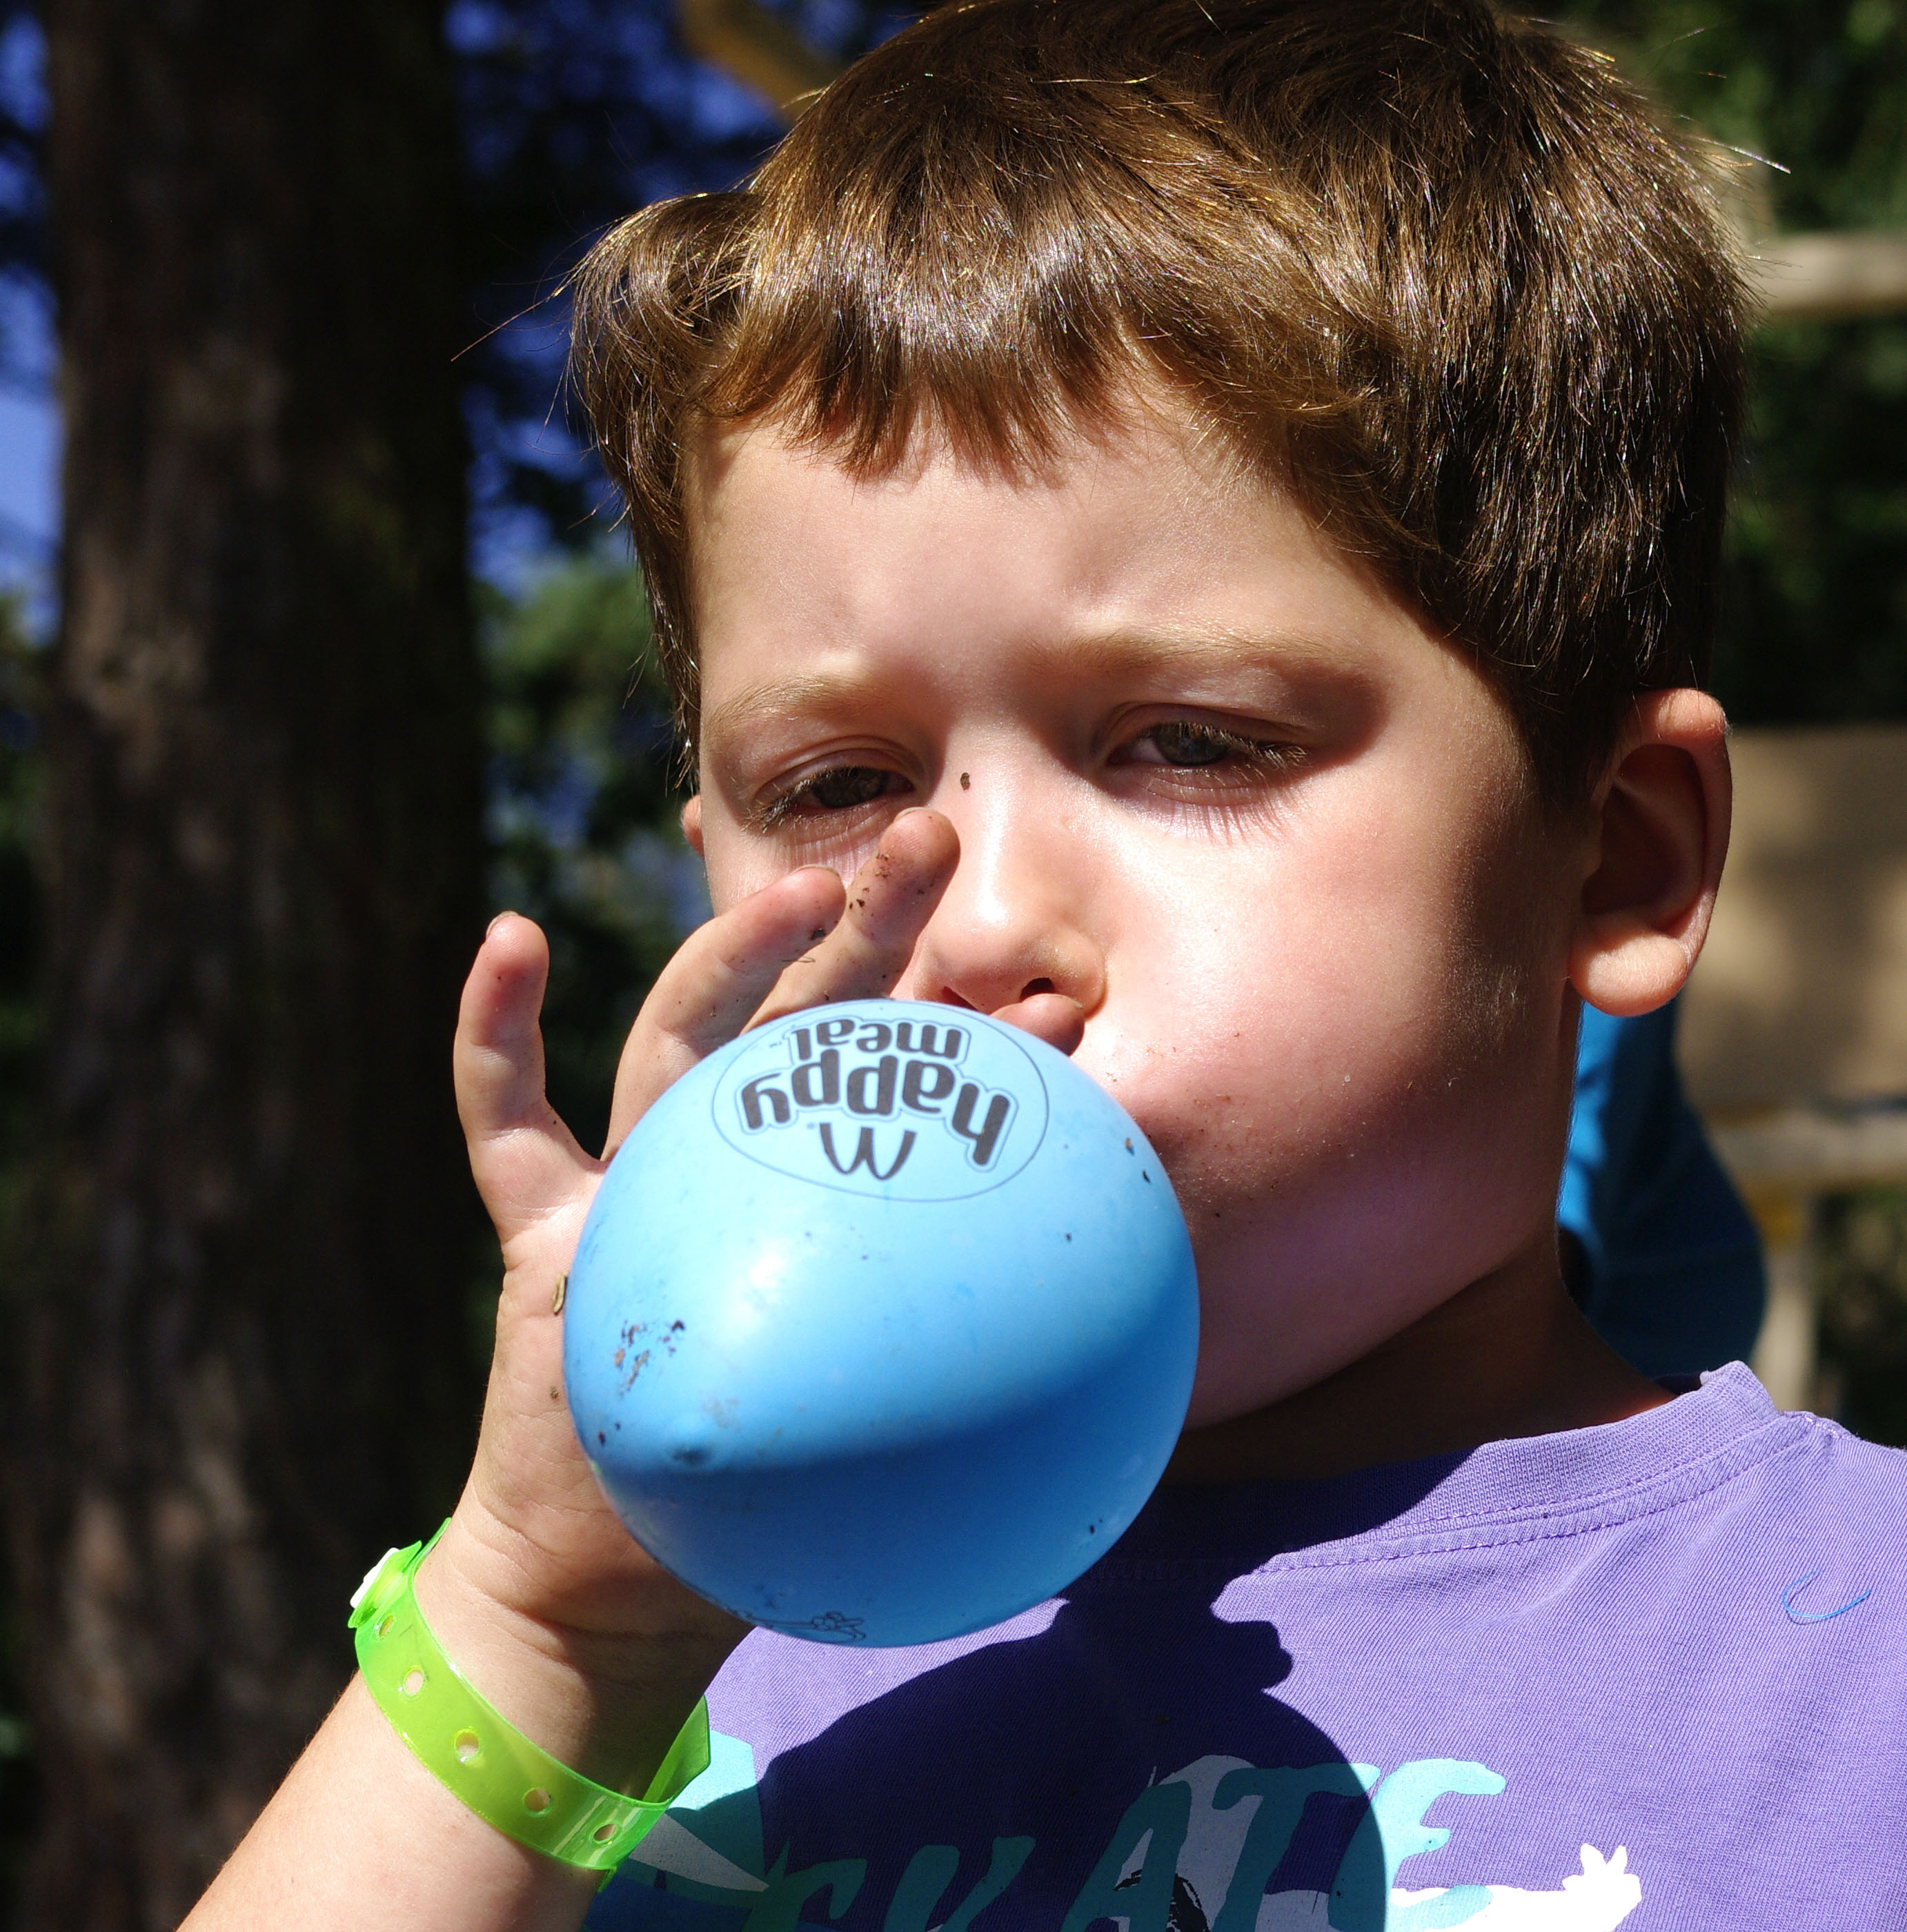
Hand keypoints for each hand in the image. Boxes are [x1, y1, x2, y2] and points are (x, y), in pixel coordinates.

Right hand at [419, 809, 979, 1783]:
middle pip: (803, 1015)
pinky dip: (493, 1031)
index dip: (977, 1033)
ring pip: (681, 1036)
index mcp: (814, 1192)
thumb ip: (962, 1360)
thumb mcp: (881, 1422)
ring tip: (808, 883)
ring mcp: (632, 1182)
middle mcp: (729, 1162)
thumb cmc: (767, 1499)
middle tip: (938, 837)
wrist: (619, 1578)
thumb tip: (1123, 1355)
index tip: (1063, 1004)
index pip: (902, 1085)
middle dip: (870, 921)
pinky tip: (510, 934)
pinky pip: (503, 1120)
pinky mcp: (541, 1227)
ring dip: (737, 951)